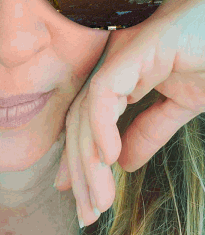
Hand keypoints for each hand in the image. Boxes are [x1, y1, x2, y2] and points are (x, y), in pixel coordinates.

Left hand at [54, 0, 204, 227]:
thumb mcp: (179, 104)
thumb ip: (149, 129)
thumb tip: (124, 163)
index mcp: (121, 73)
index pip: (88, 118)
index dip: (81, 157)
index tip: (81, 194)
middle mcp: (113, 62)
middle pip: (82, 118)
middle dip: (81, 167)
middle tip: (86, 210)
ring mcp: (121, 54)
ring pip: (87, 109)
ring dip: (89, 158)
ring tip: (97, 197)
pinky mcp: (136, 49)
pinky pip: (105, 90)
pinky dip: (101, 125)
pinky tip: (109, 156)